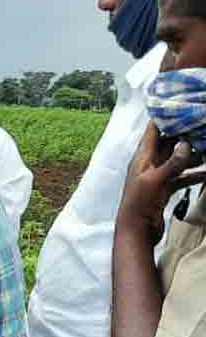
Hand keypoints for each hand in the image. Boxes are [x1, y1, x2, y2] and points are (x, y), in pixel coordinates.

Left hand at [120, 123, 201, 243]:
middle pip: (169, 144)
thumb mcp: (155, 180)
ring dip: (193, 154)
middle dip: (185, 135)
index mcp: (142, 158)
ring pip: (178, 160)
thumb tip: (187, 144)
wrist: (136, 231)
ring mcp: (157, 177)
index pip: (153, 132)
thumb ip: (171, 162)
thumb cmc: (139, 204)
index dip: (165, 118)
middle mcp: (149, 164)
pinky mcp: (165, 189)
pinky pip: (182, 177)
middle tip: (202, 126)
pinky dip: (195, 174)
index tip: (180, 105)